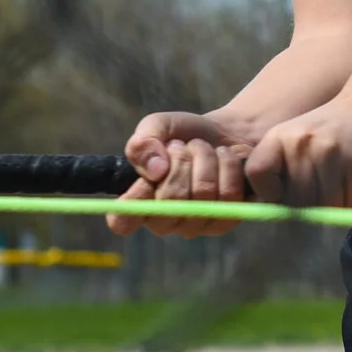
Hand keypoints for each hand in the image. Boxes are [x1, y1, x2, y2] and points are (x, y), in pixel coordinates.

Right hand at [109, 112, 254, 237]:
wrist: (226, 134)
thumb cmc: (184, 134)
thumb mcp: (158, 127)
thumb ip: (143, 143)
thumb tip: (155, 171)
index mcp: (139, 203)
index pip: (123, 221)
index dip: (134, 199)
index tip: (147, 175)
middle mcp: (165, 221)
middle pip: (169, 202)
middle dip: (179, 162)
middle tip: (182, 146)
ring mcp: (197, 225)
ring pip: (201, 194)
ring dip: (204, 158)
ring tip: (203, 149)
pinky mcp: (226, 220)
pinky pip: (228, 196)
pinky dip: (227, 166)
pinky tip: (224, 159)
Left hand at [246, 99, 351, 209]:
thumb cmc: (329, 131)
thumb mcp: (294, 141)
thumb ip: (282, 173)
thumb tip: (280, 218)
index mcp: (278, 137)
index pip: (258, 172)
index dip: (269, 193)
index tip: (283, 196)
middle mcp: (301, 143)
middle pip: (296, 201)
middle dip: (308, 212)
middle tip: (320, 202)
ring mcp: (330, 152)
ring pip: (325, 208)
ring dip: (334, 212)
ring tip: (340, 194)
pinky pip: (351, 204)